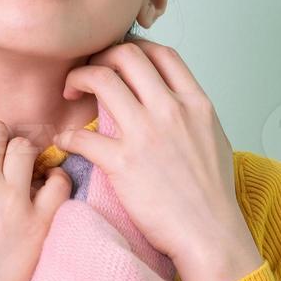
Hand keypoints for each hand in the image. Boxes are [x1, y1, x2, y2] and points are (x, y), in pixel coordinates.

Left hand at [54, 39, 263, 280]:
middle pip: (127, 55)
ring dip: (78, 79)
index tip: (119, 59)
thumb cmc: (212, 196)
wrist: (209, 233)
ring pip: (101, 80)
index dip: (134, 47)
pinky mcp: (123, 163)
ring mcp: (146, 134)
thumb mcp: (214, 139)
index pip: (161, 53)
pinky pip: (82, 134)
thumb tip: (174, 100)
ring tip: (70, 93)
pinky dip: (67, 135)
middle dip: (101, 56)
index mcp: (195, 103)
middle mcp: (171, 110)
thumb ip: (192, 113)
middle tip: (90, 71)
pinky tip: (66, 141)